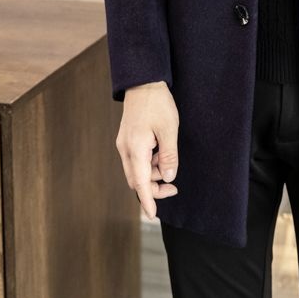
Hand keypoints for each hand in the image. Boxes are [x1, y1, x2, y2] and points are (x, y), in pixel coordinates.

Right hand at [116, 80, 179, 220]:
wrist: (143, 82)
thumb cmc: (157, 104)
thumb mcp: (169, 129)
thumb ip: (169, 155)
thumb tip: (168, 177)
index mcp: (135, 149)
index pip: (140, 183)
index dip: (147, 200)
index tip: (152, 215)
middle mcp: (125, 149)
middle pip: (137, 180)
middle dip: (154, 188)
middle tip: (174, 188)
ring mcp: (124, 144)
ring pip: (137, 170)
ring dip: (152, 174)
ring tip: (169, 161)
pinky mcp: (127, 139)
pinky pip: (136, 160)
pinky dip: (149, 163)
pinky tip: (160, 154)